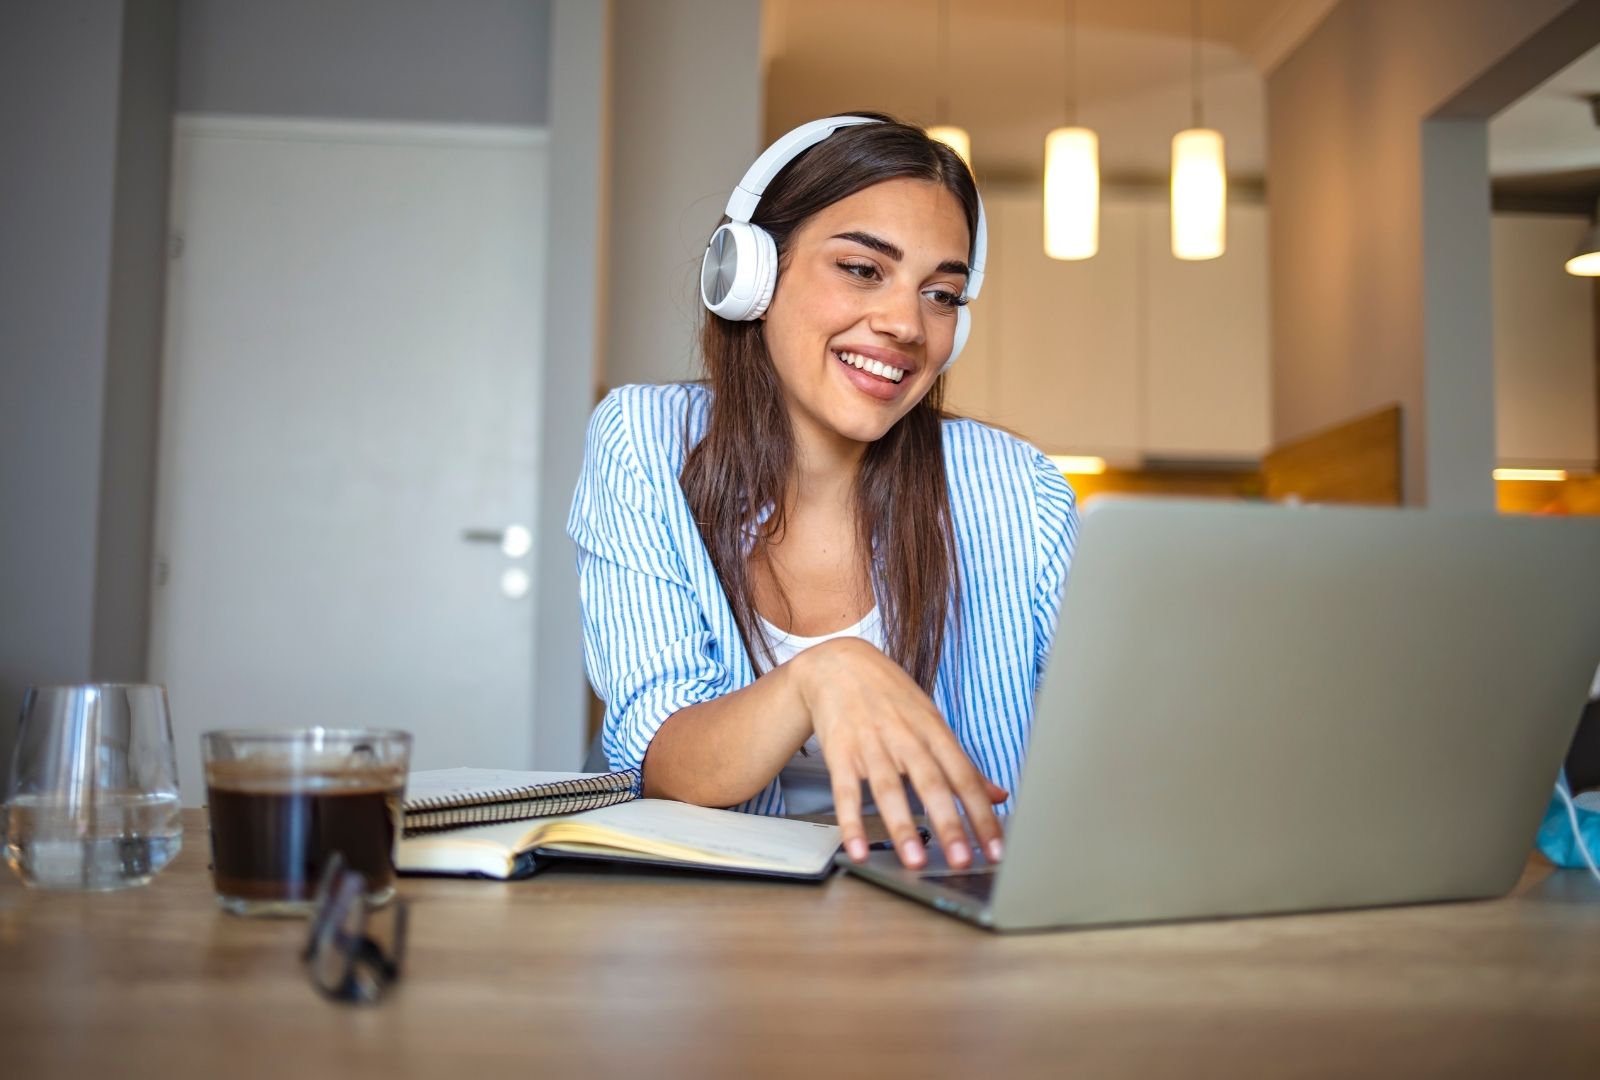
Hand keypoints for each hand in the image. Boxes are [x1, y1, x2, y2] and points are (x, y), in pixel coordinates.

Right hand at [790, 637, 1006, 869]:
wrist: (837, 663)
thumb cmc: (890, 695)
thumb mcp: (931, 721)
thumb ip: (961, 763)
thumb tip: (998, 795)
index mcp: (933, 730)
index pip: (964, 776)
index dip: (982, 814)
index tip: (996, 849)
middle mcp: (905, 737)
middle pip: (931, 783)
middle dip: (948, 824)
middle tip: (962, 860)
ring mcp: (871, 743)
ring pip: (889, 788)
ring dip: (902, 826)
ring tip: (915, 861)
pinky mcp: (839, 751)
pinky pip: (845, 790)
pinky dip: (851, 821)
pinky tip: (857, 849)